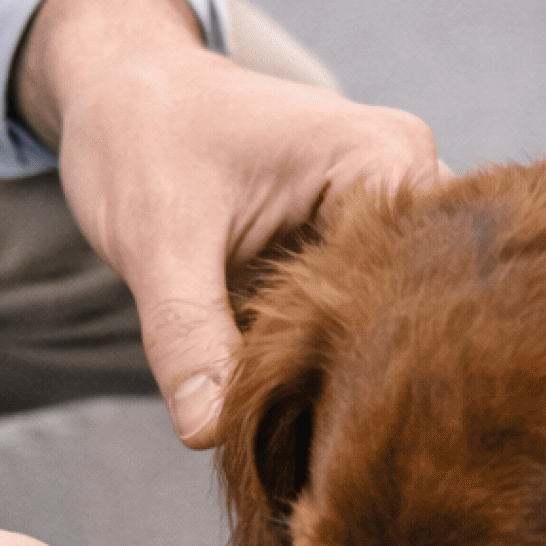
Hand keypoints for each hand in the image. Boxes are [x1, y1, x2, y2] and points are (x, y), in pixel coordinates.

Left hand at [15, 0, 447, 446]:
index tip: (333, 427)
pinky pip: (366, 321)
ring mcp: (393, 221)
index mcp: (384, 159)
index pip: (422, 282)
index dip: (381, 362)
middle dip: (371, 380)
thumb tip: (209, 433)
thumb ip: (187, 332)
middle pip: (422, 310)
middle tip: (326, 454)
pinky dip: (332, 365)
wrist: (124, 91)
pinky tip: (302, 411)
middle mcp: (411, 187)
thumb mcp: (157, 237)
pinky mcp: (362, 252)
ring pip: (397, 324)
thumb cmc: (141, 135)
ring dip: (354, 378)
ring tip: (312, 436)